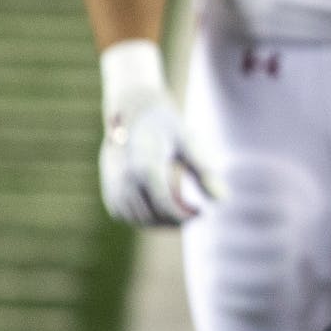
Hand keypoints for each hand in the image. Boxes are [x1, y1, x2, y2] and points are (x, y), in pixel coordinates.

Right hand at [98, 40, 219, 225]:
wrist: (134, 108)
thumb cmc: (166, 124)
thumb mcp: (189, 142)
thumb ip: (204, 171)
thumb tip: (223, 199)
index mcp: (146, 166)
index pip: (165, 206)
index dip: (185, 216)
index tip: (202, 213)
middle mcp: (125, 178)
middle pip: (152, 216)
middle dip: (175, 221)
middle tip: (194, 214)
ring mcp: (113, 184)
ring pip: (137, 219)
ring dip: (159, 222)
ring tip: (180, 212)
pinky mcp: (107, 187)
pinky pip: (123, 213)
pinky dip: (141, 217)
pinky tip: (160, 208)